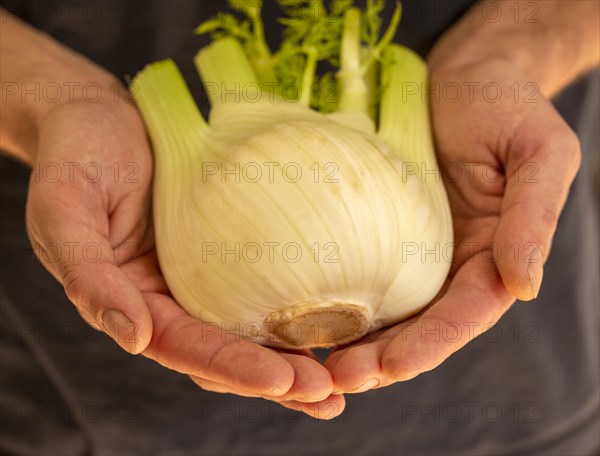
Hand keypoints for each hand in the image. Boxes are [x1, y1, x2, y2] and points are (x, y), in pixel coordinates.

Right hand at [25, 95, 342, 418]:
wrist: (97, 114)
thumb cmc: (76, 155)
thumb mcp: (64, 209)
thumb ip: (87, 274)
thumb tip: (134, 337)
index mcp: (134, 300)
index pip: (184, 347)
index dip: (231, 368)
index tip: (281, 379)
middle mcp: (173, 296)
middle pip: (226, 351)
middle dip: (274, 378)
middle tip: (326, 392)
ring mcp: (204, 273)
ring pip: (252, 325)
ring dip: (295, 354)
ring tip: (344, 375)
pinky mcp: (229, 243)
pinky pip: (266, 278)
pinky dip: (298, 301)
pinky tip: (338, 312)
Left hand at [324, 59, 580, 392]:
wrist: (462, 74)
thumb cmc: (507, 105)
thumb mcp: (539, 154)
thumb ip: (533, 218)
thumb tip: (526, 287)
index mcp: (493, 256)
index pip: (465, 315)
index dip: (430, 345)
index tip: (390, 367)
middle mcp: (450, 263)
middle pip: (417, 325)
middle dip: (380, 359)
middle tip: (335, 379)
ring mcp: (411, 249)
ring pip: (382, 309)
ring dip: (349, 341)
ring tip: (311, 364)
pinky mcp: (376, 227)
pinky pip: (354, 267)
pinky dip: (332, 297)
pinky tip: (301, 313)